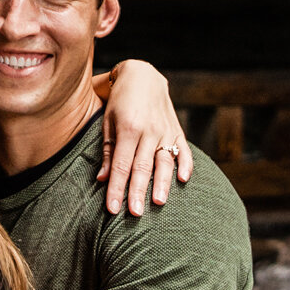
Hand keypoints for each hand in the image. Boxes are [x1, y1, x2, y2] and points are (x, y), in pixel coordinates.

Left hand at [97, 61, 192, 216]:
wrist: (142, 74)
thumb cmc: (119, 101)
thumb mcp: (107, 122)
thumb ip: (108, 151)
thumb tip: (103, 179)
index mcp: (128, 128)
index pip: (121, 165)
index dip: (117, 188)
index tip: (113, 209)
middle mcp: (148, 131)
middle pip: (142, 167)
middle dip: (138, 192)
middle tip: (135, 214)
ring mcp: (165, 130)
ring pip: (164, 161)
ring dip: (162, 183)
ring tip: (159, 202)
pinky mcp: (177, 130)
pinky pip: (184, 149)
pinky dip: (185, 164)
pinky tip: (184, 179)